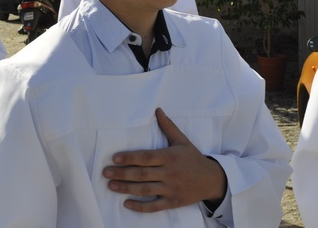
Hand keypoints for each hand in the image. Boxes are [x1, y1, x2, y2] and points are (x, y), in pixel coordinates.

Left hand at [102, 108, 226, 212]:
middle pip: (142, 174)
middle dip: (122, 173)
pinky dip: (140, 207)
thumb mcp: (182, 141)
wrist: (212, 180)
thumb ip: (168, 126)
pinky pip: (154, 206)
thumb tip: (157, 109)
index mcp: (169, 157)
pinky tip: (127, 204)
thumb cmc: (194, 158)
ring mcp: (171, 189)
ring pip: (145, 190)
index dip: (130, 158)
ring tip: (110, 185)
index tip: (114, 158)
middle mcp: (169, 173)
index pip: (146, 157)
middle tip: (105, 173)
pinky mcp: (173, 202)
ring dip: (126, 188)